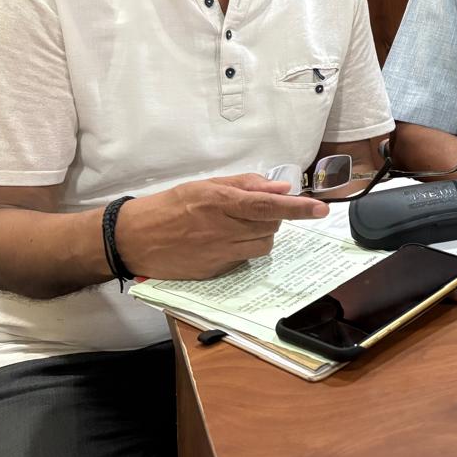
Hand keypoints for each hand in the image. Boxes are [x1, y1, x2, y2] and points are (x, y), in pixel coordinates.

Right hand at [114, 174, 326, 280]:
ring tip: (238, 227)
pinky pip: (244, 261)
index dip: (298, 208)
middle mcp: (223, 229)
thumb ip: (245, 184)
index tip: (321, 210)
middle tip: (253, 212)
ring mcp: (220, 253)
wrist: (134, 238)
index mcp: (221, 202)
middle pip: (271, 227)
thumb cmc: (171, 206)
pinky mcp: (215, 272)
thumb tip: (281, 187)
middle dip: (272, 218)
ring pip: (262, 246)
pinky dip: (243, 251)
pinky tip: (223, 243)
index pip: (269, 205)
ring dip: (261, 236)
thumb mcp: (206, 185)